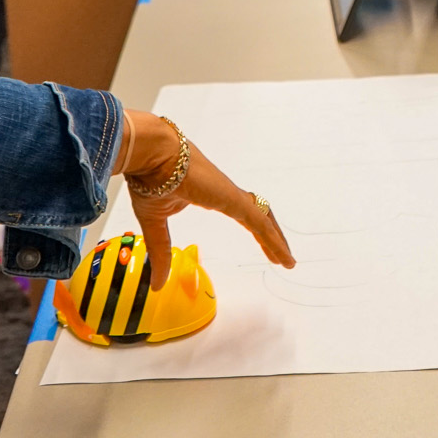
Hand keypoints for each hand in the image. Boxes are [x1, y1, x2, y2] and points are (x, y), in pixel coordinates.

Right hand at [117, 111, 294, 288]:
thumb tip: (157, 282)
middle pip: (258, 215)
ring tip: (287, 259)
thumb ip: (160, 253)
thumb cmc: (150, 177)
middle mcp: (225, 193)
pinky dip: (273, 239)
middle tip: (281, 254)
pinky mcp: (232, 199)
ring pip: (263, 219)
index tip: (262, 242)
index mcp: (210, 194)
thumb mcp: (155, 224)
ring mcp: (230, 195)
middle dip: (271, 235)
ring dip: (276, 239)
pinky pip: (259, 223)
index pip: (241, 212)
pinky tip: (282, 255)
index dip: (254, 228)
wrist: (152, 154)